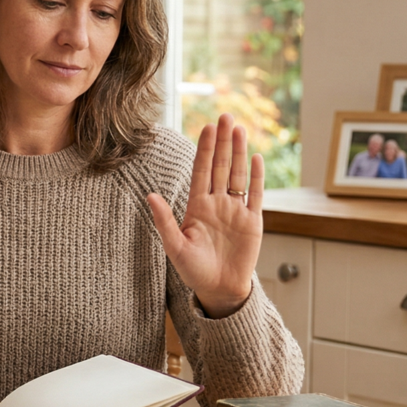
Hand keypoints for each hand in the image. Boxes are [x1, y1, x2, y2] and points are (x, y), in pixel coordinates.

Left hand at [146, 113, 262, 318]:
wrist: (219, 289)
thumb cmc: (194, 270)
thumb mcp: (175, 246)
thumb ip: (164, 220)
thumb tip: (150, 195)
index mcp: (197, 206)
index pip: (201, 171)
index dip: (204, 149)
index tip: (206, 127)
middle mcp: (217, 203)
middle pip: (220, 166)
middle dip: (222, 142)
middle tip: (225, 116)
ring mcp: (236, 210)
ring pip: (238, 174)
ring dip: (239, 152)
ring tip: (239, 129)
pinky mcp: (252, 221)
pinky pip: (255, 194)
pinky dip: (257, 177)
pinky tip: (256, 158)